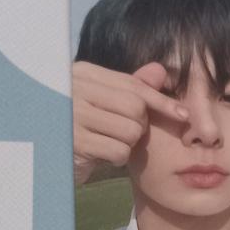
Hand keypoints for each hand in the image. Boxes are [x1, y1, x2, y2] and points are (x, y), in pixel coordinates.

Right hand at [71, 61, 189, 185]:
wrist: (46, 154)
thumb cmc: (80, 127)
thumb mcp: (103, 104)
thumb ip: (130, 88)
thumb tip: (160, 71)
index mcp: (83, 74)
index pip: (134, 85)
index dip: (161, 101)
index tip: (182, 114)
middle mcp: (76, 89)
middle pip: (136, 108)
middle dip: (139, 125)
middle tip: (122, 132)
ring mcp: (73, 115)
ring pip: (131, 130)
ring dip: (127, 143)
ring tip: (108, 142)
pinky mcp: (75, 142)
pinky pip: (119, 150)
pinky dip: (118, 157)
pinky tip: (102, 155)